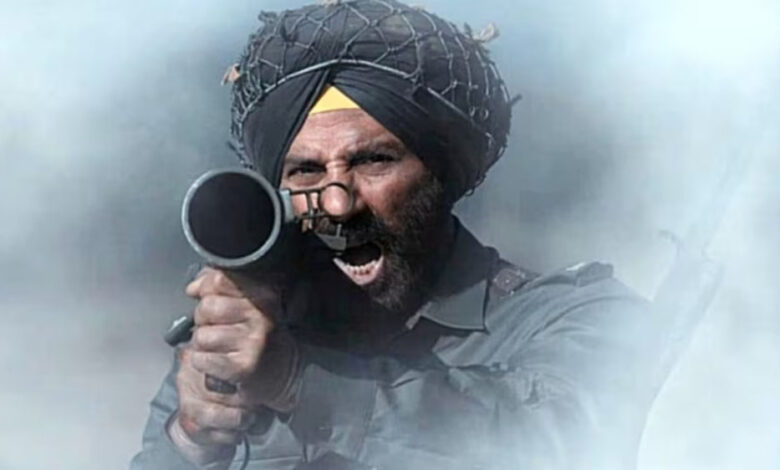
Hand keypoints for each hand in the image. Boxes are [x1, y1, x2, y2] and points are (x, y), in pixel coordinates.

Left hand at [173, 267, 298, 454]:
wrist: (279, 374)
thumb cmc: (253, 335)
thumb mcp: (244, 302)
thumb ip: (217, 286)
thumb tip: (193, 288)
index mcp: (263, 295)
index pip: (219, 280)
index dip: (208, 292)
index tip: (217, 302)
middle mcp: (262, 316)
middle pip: (207, 307)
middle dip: (205, 320)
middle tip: (221, 330)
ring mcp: (253, 342)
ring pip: (202, 335)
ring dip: (204, 345)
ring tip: (222, 348)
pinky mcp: (242, 368)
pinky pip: (201, 359)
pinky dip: (202, 363)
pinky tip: (217, 364)